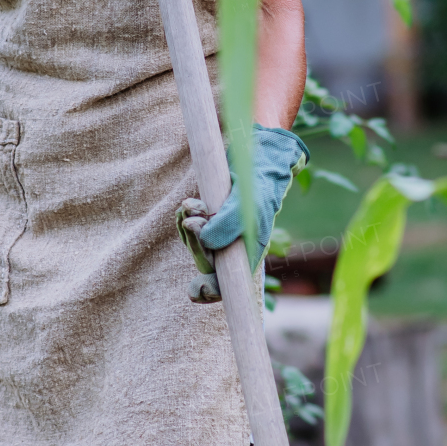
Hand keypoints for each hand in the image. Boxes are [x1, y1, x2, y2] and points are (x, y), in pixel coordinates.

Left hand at [176, 126, 308, 296]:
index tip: (197, 291)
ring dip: (187, 226)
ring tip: (189, 204)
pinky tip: (188, 204)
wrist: (261, 154)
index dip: (211, 291)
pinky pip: (190, 228)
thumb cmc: (260, 181)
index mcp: (249, 252)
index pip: (229, 283)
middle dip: (193, 243)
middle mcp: (235, 246)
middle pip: (206, 262)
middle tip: (190, 218)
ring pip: (195, 243)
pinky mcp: (211, 219)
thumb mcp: (248, 202)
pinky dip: (186, 217)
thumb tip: (204, 240)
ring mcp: (221, 233)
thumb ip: (227, 224)